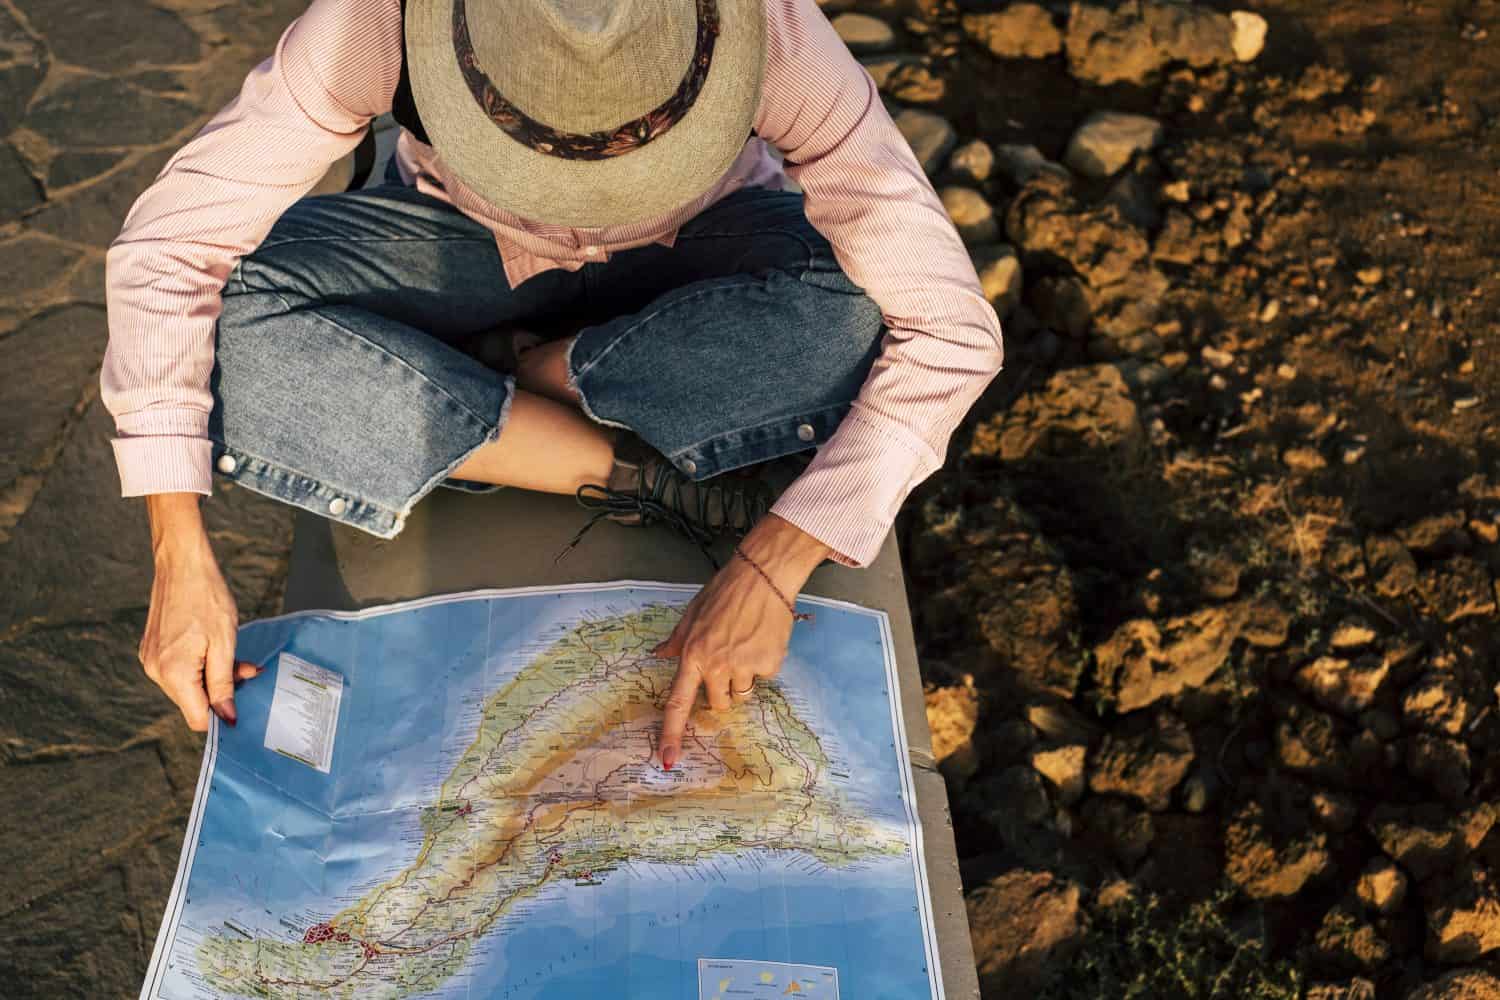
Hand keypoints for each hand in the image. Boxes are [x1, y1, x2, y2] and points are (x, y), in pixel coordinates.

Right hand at [140, 494, 261, 730]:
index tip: (244, 704)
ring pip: (188, 685)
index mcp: (173, 673)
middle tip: (248, 669)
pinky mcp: (152, 649)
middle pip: (193, 702)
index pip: (197, 717)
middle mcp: (156, 671)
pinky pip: (180, 669)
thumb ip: (224, 684)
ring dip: (213, 676)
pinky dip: (200, 665)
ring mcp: (151, 660)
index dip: (221, 715)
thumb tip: (226, 717)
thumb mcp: (224, 643)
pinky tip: (215, 647)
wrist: (182, 564)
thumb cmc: (207, 598)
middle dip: (222, 691)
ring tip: (235, 655)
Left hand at [652, 514, 831, 769]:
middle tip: (729, 658)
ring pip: (742, 693)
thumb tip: (658, 654)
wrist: (763, 576)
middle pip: (718, 703)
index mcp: (693, 655)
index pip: (678, 703)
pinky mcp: (769, 663)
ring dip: (743, 677)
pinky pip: (764, 677)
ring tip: (747, 644)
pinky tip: (763, 639)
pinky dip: (764, 663)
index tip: (669, 759)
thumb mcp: (692, 614)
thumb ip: (677, 640)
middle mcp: (717, 666)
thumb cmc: (724, 592)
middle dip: (722, 689)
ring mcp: (744, 666)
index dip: (672, 733)